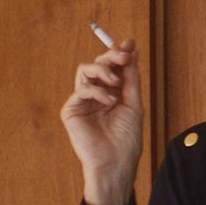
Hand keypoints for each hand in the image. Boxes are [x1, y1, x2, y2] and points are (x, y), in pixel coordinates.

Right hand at [60, 39, 143, 204]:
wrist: (116, 161)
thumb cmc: (127, 138)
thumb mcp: (133, 104)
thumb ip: (130, 79)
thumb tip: (131, 53)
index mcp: (112, 93)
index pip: (113, 67)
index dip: (120, 53)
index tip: (130, 43)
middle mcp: (97, 94)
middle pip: (98, 64)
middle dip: (112, 56)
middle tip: (123, 56)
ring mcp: (83, 101)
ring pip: (86, 70)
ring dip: (103, 69)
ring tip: (115, 81)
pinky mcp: (71, 109)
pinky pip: (81, 89)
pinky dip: (97, 90)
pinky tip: (109, 100)